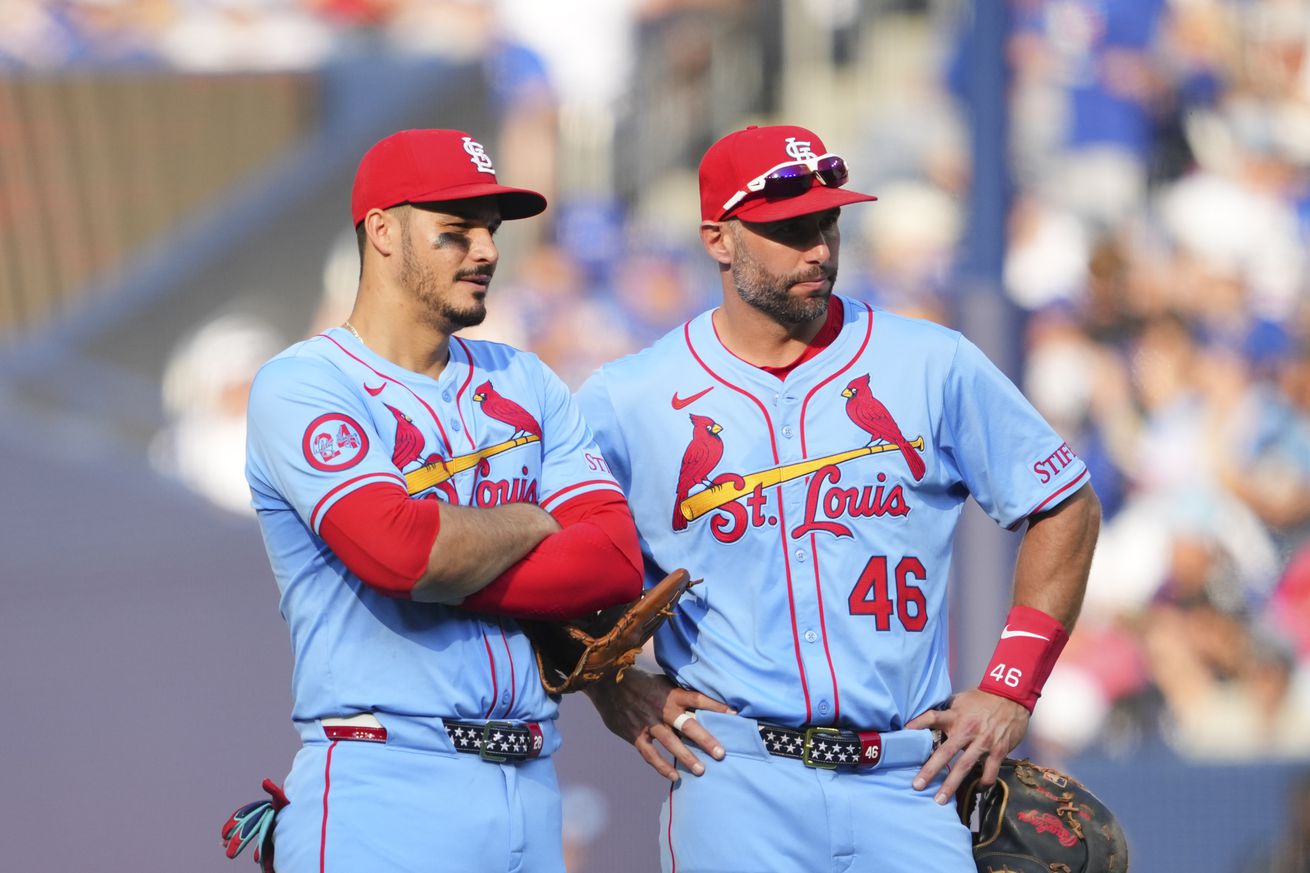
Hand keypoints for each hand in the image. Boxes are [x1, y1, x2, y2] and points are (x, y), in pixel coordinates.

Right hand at [584, 667, 733, 781]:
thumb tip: (703, 701)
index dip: (716, 706)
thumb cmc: (640, 682)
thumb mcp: (662, 682)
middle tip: (721, 753)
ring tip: (702, 771)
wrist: (608, 683)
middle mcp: (662, 708)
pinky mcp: (635, 735)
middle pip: (688, 724)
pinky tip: (674, 775)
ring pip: (670, 742)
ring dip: (687, 757)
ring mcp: (648, 723)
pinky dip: (662, 766)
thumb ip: (679, 693)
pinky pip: (650, 754)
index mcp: (671, 693)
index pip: (698, 699)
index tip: (735, 715)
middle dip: (705, 740)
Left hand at [906, 689, 1029, 804]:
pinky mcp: (998, 750)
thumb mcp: (961, 700)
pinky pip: (989, 771)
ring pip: (964, 766)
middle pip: (945, 752)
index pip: (932, 717)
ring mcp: (983, 741)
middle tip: (917, 785)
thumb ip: (947, 710)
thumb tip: (928, 719)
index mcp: (955, 715)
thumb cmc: (983, 699)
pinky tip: (977, 789)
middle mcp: (967, 730)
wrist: (1011, 697)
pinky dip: (983, 782)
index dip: (917, 724)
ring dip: (951, 785)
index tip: (904, 733)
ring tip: (940, 800)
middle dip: (930, 770)